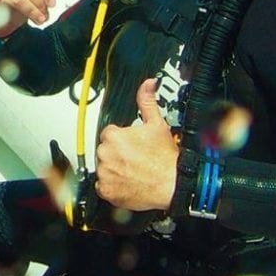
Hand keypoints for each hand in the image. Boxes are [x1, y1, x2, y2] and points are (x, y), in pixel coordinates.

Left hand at [94, 78, 177, 212]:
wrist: (172, 184)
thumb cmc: (165, 158)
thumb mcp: (157, 124)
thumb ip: (147, 102)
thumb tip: (147, 85)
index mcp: (113, 136)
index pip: (109, 133)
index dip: (122, 138)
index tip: (132, 144)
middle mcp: (105, 154)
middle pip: (105, 150)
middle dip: (117, 152)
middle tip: (135, 158)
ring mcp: (104, 173)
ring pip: (104, 167)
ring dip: (114, 168)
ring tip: (133, 170)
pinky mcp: (106, 190)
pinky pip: (103, 186)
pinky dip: (112, 185)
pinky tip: (128, 181)